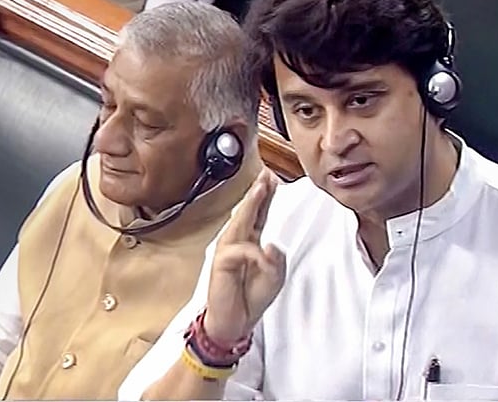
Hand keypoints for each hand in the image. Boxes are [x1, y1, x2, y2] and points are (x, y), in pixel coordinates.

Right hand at [203, 168, 284, 344]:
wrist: (235, 322)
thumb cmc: (251, 298)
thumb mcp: (274, 278)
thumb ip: (276, 261)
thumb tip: (271, 246)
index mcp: (251, 243)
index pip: (259, 214)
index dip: (266, 196)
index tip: (272, 178)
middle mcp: (238, 242)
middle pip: (248, 212)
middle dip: (257, 192)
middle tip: (266, 174)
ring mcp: (227, 251)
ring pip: (240, 222)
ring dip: (250, 205)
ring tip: (260, 188)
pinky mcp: (221, 263)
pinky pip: (241, 251)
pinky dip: (255, 254)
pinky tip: (263, 257)